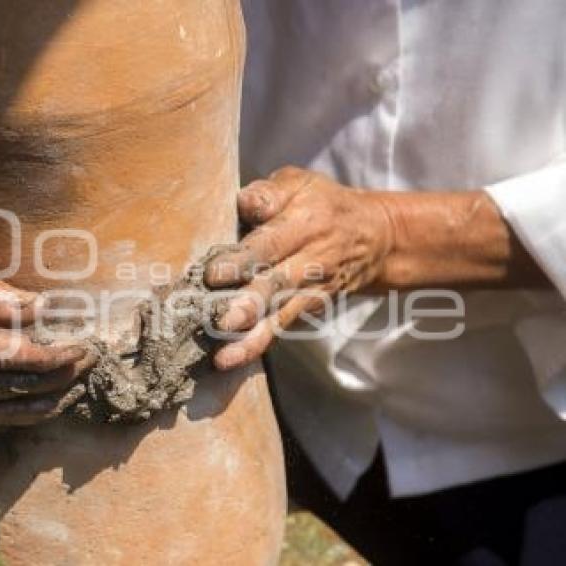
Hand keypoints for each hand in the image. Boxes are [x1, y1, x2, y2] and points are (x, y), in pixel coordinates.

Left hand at [205, 166, 393, 369]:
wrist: (376, 238)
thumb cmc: (323, 204)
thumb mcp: (301, 183)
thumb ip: (270, 192)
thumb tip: (243, 203)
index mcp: (304, 224)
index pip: (270, 244)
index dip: (243, 259)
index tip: (214, 273)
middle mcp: (308, 261)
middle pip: (275, 285)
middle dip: (248, 305)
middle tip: (220, 321)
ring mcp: (309, 290)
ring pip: (278, 316)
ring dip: (251, 338)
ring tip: (224, 357)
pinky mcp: (307, 309)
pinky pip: (281, 328)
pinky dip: (257, 345)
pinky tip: (231, 359)